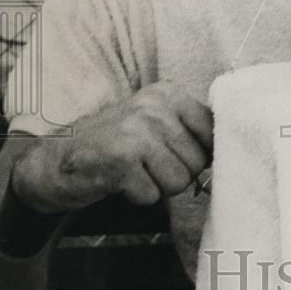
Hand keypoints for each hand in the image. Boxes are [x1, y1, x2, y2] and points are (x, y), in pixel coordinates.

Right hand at [12, 82, 212, 213]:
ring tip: (133, 172)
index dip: (200, 154)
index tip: (176, 155)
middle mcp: (154, 107)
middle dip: (175, 173)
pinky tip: (117, 181)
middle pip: (198, 162)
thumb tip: (236, 152)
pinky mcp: (120, 161)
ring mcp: (136, 132)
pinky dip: (136, 196)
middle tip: (145, 165)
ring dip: (157, 186)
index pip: (213, 131)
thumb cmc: (114, 145)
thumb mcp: (153, 122)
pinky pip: (152, 196)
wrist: (54, 161)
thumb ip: (190, 129)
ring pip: (179, 182)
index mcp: (168, 93)